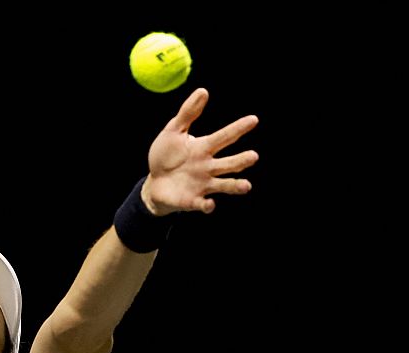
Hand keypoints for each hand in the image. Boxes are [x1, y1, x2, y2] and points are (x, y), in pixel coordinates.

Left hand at [143, 88, 258, 215]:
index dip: (238, 128)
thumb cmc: (166, 156)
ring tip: (247, 185)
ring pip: (223, 185)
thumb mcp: (173, 131)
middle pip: (229, 163)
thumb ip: (188, 113)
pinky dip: (207, 205)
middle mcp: (208, 167)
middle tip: (254, 156)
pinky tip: (210, 203)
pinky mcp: (193, 201)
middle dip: (241, 160)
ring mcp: (202, 185)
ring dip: (235, 185)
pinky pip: (203, 204)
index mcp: (204, 148)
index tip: (253, 119)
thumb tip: (203, 90)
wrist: (154, 183)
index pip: (225, 137)